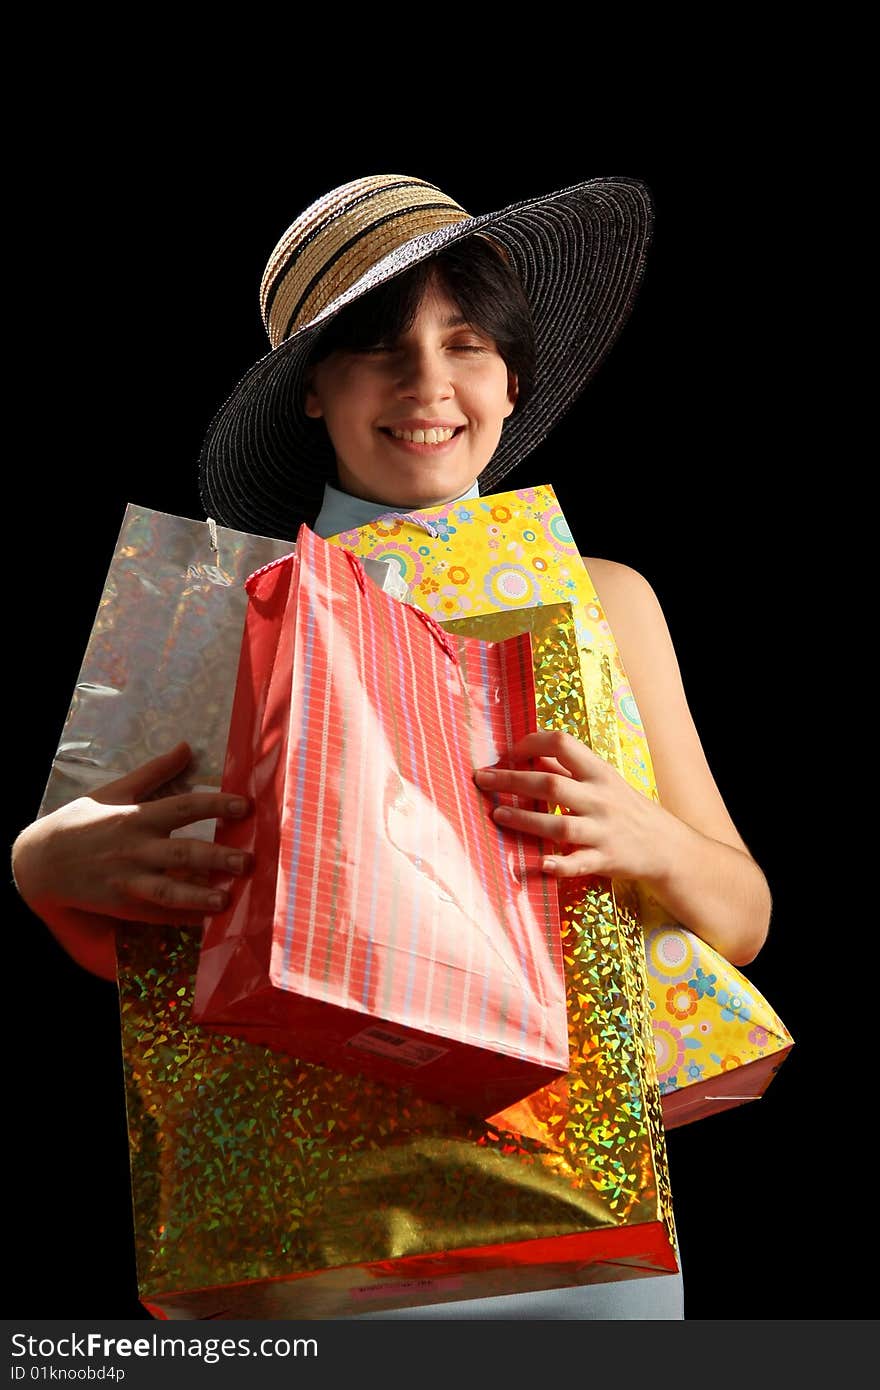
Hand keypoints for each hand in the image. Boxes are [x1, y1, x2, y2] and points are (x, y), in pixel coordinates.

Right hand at [13, 741, 252, 925]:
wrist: (40, 860)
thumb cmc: (81, 821)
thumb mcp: (116, 790)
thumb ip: (155, 772)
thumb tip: (187, 746)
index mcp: (137, 816)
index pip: (183, 807)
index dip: (215, 805)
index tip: (245, 806)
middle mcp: (135, 848)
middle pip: (181, 851)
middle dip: (216, 857)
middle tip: (248, 860)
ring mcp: (127, 879)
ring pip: (167, 889)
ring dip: (198, 895)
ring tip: (226, 900)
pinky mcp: (120, 904)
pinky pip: (154, 914)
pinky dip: (178, 919)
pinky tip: (204, 922)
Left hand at [474, 729, 670, 880]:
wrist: (666, 846)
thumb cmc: (626, 807)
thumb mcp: (603, 781)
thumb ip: (567, 768)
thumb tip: (527, 754)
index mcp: (599, 773)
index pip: (564, 744)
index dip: (533, 743)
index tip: (509, 752)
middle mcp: (600, 799)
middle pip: (551, 784)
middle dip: (512, 780)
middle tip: (482, 779)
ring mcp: (602, 831)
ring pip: (560, 824)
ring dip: (525, 819)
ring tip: (497, 813)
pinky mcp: (605, 860)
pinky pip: (579, 862)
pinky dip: (560, 864)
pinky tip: (540, 864)